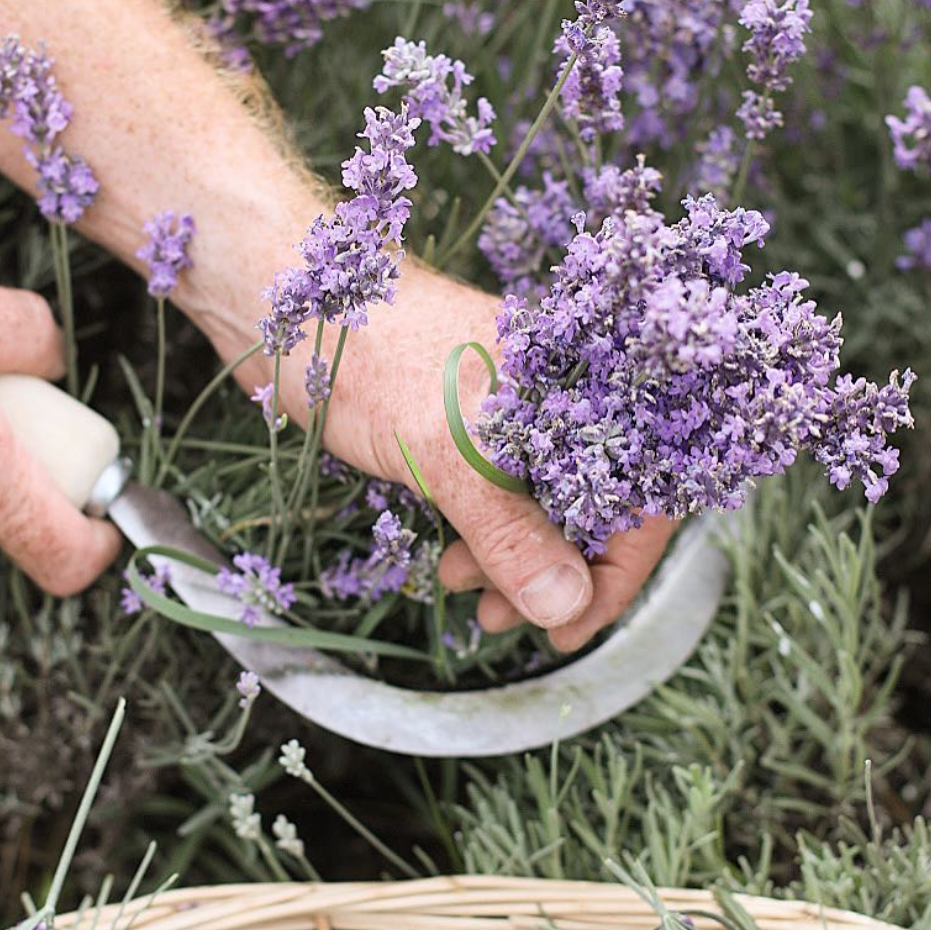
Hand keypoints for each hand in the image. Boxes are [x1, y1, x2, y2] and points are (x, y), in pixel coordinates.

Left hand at [314, 266, 676, 653]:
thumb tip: (566, 605)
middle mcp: (563, 399)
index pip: (640, 490)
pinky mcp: (473, 434)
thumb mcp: (447, 455)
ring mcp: (519, 418)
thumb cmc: (372, 357)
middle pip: (598, 510)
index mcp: (584, 382)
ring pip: (545, 513)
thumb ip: (508, 532)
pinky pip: (502, 503)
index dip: (616, 569)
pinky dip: (486, 545)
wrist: (290, 301)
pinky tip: (455, 568)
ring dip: (515, 569)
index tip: (572, 628)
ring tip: (472, 600)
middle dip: (557, 579)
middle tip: (506, 619)